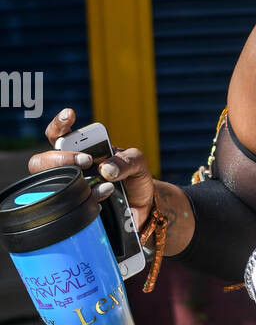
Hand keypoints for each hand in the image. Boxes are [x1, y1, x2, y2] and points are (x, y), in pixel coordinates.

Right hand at [27, 107, 155, 230]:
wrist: (143, 205)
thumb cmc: (135, 178)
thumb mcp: (137, 163)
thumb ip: (126, 160)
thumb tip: (106, 169)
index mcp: (80, 150)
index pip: (58, 134)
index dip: (59, 124)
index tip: (69, 115)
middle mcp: (70, 168)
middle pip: (42, 161)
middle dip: (61, 158)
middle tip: (86, 160)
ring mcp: (70, 189)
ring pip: (49, 185)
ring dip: (72, 182)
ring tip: (107, 185)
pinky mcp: (75, 209)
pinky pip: (67, 207)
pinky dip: (86, 201)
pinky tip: (106, 197)